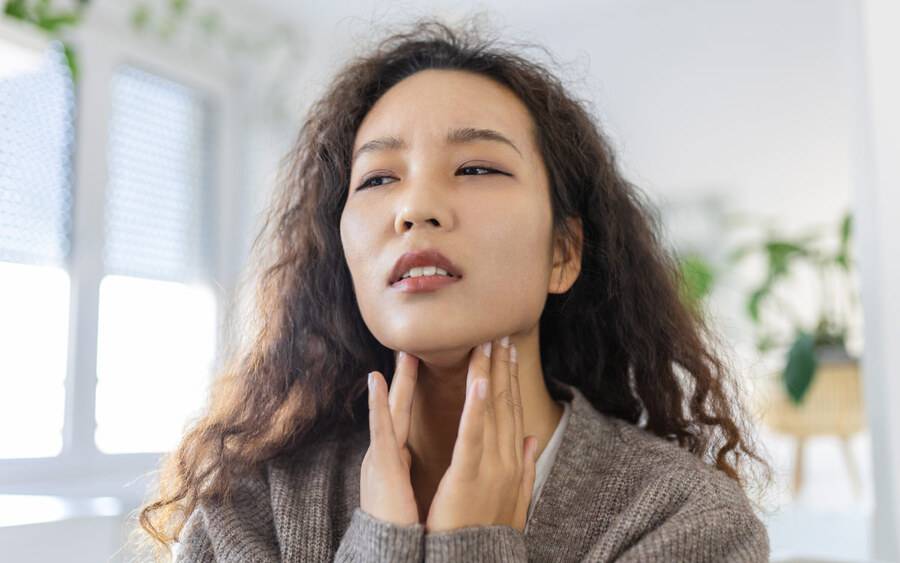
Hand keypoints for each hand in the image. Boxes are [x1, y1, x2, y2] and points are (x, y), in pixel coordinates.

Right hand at [359, 351, 419, 525]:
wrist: (385, 551)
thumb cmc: (398, 528)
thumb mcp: (408, 492)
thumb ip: (412, 470)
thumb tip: (426, 457)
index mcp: (396, 460)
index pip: (408, 418)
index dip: (414, 392)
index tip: (423, 366)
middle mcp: (385, 454)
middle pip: (399, 409)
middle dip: (406, 378)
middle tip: (413, 348)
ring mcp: (380, 458)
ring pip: (390, 412)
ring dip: (396, 382)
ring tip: (403, 353)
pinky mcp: (379, 466)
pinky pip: (380, 430)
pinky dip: (377, 404)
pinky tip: (375, 381)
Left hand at [425, 337, 538, 532]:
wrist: (475, 562)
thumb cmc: (487, 532)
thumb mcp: (515, 500)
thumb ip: (526, 468)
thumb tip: (534, 439)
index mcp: (513, 462)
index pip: (512, 410)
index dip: (512, 378)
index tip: (509, 349)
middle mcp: (508, 459)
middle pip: (505, 404)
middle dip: (503, 366)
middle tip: (500, 332)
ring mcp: (491, 466)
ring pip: (491, 412)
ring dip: (491, 374)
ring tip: (489, 343)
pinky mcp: (469, 475)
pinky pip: (473, 435)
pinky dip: (477, 407)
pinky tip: (480, 382)